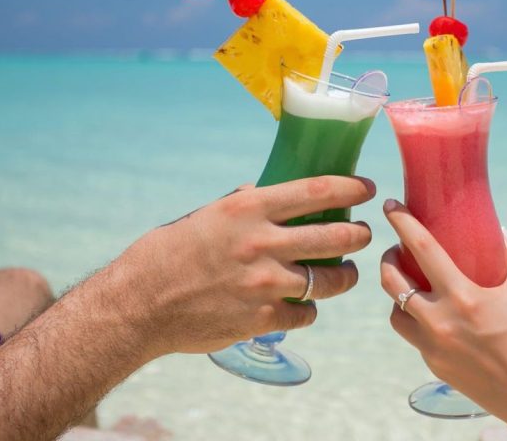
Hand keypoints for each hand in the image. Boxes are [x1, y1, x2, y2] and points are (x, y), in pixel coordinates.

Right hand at [116, 175, 375, 356]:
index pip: (317, 191)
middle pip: (336, 237)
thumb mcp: (205, 216)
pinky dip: (309, 308)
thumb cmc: (165, 255)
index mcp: (248, 209)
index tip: (368, 188)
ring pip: (330, 280)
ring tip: (346, 273)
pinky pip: (306, 313)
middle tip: (364, 234)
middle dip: (360, 235)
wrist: (139, 305)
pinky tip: (304, 304)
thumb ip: (241, 204)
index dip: (351, 189)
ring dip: (345, 276)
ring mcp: (265, 284)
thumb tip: (264, 189)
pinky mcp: (263, 318)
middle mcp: (262, 243)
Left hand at [379, 199, 506, 419]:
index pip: (421, 249)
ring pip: (395, 313)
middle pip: (392, 282)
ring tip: (408, 284)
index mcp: (463, 297)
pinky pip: (414, 337)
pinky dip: (417, 321)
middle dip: (387, 260)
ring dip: (396, 295)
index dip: (401, 223)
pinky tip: (430, 315)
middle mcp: (440, 322)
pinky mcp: (434, 366)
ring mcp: (433, 347)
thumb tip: (499, 232)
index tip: (390, 205)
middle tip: (394, 250)